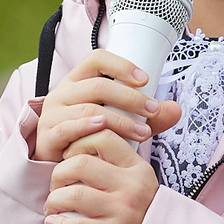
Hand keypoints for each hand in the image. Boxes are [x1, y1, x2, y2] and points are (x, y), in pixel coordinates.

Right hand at [36, 49, 180, 164]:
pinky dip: (88, 129)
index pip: (97, 59)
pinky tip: (105, 131)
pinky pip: (68, 128)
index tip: (145, 79)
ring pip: (89, 110)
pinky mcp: (48, 135)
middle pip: (98, 86)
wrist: (58, 163)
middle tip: (153, 110)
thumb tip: (175, 110)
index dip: (121, 65)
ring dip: (120, 120)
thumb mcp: (120, 124)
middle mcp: (63, 93)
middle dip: (130, 98)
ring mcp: (53, 114)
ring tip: (143, 131)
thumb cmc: (89, 138)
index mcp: (78, 81)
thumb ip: (146, 117)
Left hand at [46, 129, 160, 223]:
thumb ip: (116, 164)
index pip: (103, 137)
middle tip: (56, 186)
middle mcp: (132, 187)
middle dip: (58, 174)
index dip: (78, 143)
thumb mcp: (138, 183)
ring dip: (54, 200)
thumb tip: (80, 143)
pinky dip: (58, 223)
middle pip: (80, 164)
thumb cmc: (140, 214)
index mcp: (137, 168)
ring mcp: (123, 211)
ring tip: (53, 206)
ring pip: (74, 194)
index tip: (70, 157)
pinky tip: (54, 223)